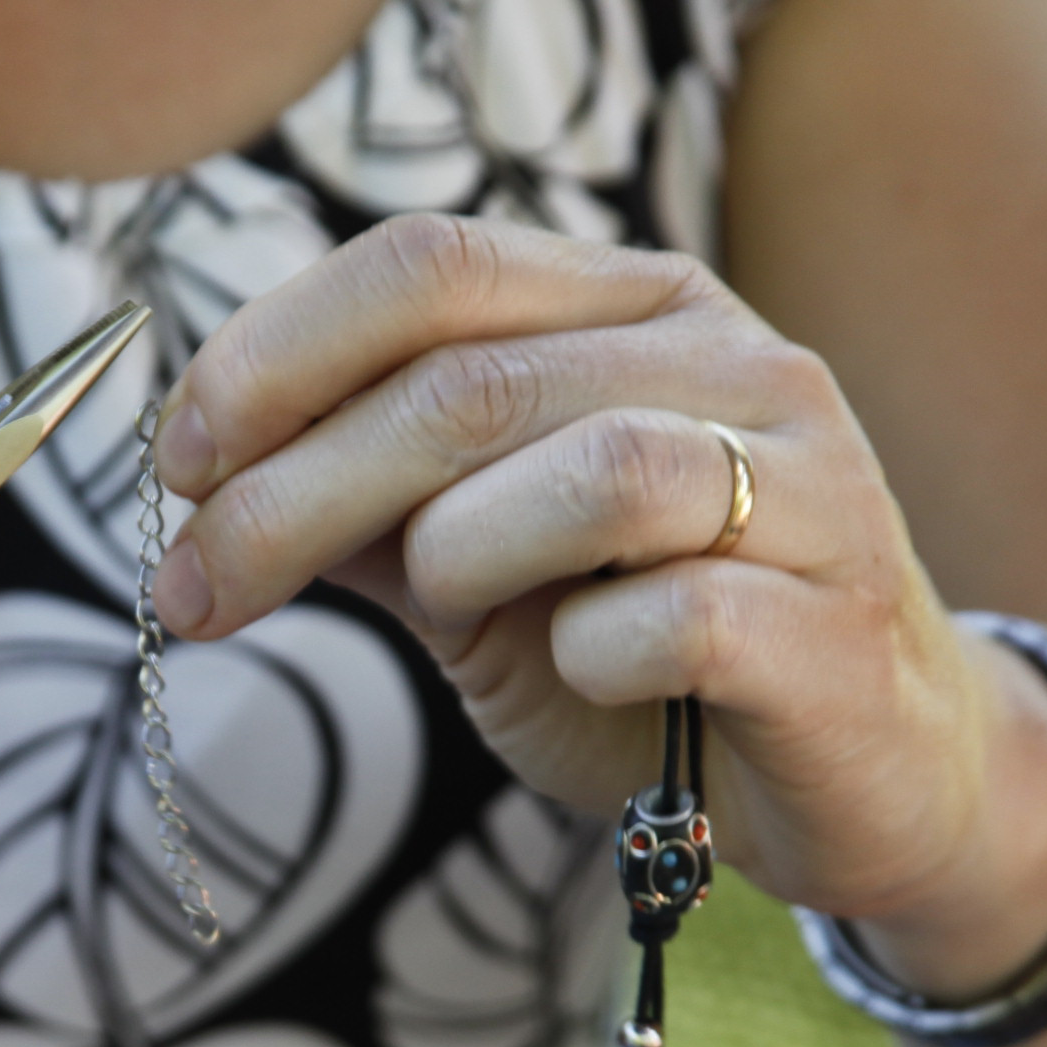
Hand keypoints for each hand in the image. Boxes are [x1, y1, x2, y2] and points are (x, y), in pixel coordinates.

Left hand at [149, 214, 1046, 994]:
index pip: (431, 266)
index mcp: (636, 313)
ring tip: (444, 617)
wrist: (872, 781)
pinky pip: (678, 613)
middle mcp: (735, 364)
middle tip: (193, 593)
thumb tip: (207, 479)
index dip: (275, 355)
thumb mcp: (485, 577)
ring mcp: (809, 489)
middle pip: (471, 383)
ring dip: (458, 554)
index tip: (175, 466)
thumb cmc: (656, 663)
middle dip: (294, 494)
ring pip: (591, 470)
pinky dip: (590, 653)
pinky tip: (584, 678)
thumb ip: (372, 511)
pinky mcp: (839, 627)